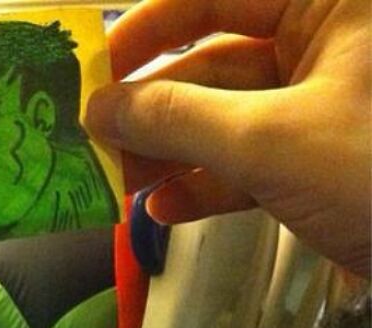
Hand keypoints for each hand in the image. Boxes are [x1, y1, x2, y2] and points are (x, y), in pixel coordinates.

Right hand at [87, 0, 370, 277]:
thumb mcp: (270, 141)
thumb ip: (177, 119)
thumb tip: (99, 109)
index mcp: (330, 4)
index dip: (147, 30)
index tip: (95, 71)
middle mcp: (324, 43)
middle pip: (212, 64)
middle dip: (153, 111)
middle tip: (96, 144)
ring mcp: (320, 104)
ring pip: (224, 119)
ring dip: (169, 154)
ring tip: (121, 184)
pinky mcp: (316, 157)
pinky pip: (248, 160)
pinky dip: (206, 185)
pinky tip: (165, 210)